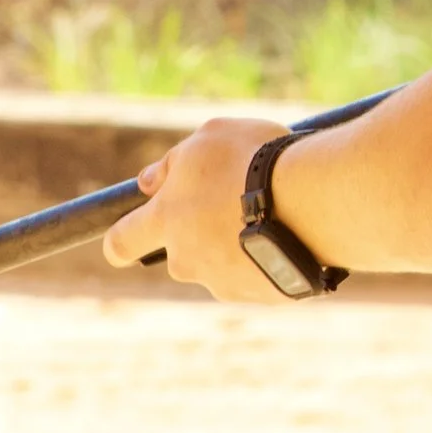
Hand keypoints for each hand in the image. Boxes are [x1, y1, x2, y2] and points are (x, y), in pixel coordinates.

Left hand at [102, 117, 297, 303]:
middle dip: (198, 235)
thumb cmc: (255, 160)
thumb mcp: (209, 138)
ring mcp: (224, 282)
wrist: (312, 201)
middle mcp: (188, 258)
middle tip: (231, 205)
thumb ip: (171, 162)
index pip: (121, 241)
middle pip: (180, 254)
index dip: (119, 244)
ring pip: (220, 265)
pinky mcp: (262, 295)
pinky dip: (268, 257)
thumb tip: (148, 182)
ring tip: (273, 214)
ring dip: (236, 245)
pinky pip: (258, 275)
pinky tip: (293, 232)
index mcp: (166, 219)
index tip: (120, 246)